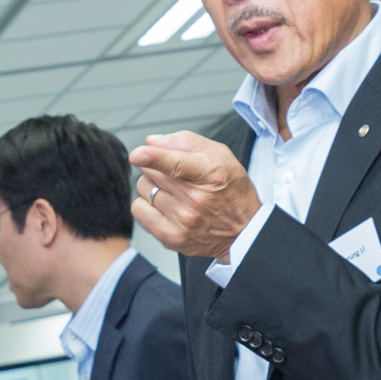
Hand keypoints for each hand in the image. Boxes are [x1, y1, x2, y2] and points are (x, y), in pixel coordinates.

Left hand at [129, 133, 264, 262]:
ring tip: (173, 192)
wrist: (243, 231)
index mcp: (210, 174)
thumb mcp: (221, 155)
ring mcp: (183, 220)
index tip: (137, 154)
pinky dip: (146, 205)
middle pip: (152, 172)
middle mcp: (196, 199)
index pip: (176, 164)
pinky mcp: (171, 237)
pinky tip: (164, 206)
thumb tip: (152, 142)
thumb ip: (186, 142)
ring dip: (153, 186)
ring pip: (144, 189)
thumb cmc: (232, 190)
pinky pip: (139, 211)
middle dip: (157, 167)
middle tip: (174, 174)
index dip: (153, 157)